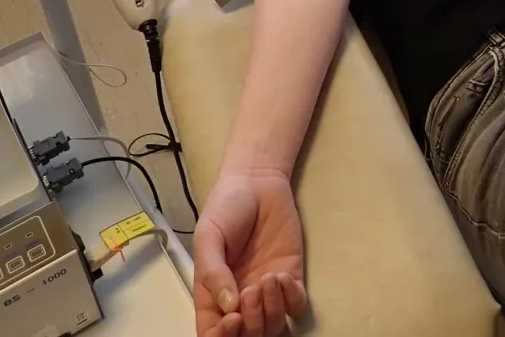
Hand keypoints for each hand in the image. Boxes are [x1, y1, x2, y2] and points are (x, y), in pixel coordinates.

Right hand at [194, 169, 308, 336]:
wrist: (257, 182)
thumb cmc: (226, 207)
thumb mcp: (208, 235)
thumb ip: (212, 272)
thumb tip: (228, 306)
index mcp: (213, 294)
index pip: (213, 333)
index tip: (233, 318)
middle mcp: (240, 299)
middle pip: (248, 336)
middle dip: (252, 323)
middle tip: (250, 291)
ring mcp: (267, 290)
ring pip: (273, 327)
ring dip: (272, 310)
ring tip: (269, 278)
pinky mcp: (290, 277)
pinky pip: (296, 307)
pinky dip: (292, 300)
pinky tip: (282, 275)